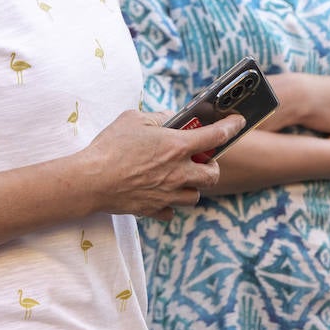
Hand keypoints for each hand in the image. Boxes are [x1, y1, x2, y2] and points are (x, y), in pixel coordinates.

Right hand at [88, 109, 243, 220]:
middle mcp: (177, 172)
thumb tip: (171, 120)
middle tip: (202, 159)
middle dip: (212, 166)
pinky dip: (170, 204)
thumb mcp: (134, 119)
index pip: (216, 136)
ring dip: (193, 186)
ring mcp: (167, 194)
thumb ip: (158, 118)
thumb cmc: (110, 146)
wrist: (90, 181)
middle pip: (212, 174)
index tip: (239, 122)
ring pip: (195, 196)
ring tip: (182, 177)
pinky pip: (171, 211)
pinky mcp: (153, 209)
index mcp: (176, 146)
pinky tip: (161, 194)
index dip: (231, 127)